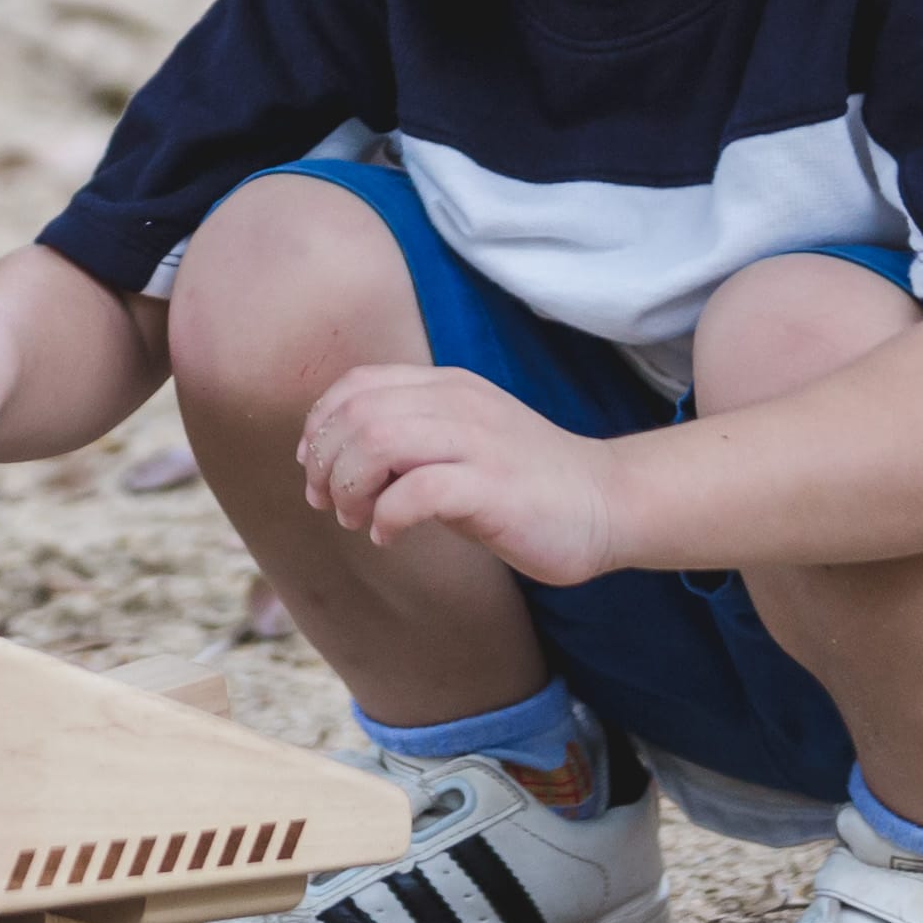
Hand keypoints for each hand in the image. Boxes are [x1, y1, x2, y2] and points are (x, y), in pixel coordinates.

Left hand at [291, 363, 631, 585]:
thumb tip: (337, 464)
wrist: (608, 502)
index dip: (321, 426)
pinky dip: (386, 517)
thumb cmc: (525, 483)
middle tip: (330, 505)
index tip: (314, 468)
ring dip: (349, 487)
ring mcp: (477, 442)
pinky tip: (389, 536)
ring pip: (377, 442)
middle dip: (326, 464)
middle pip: (357, 414)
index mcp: (446, 387)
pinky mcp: (492, 487)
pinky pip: (416, 492)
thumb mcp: (460, 442)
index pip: (357, 385)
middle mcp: (459, 403)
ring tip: (356, 519)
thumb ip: (407, 439)